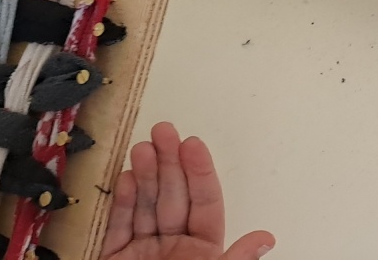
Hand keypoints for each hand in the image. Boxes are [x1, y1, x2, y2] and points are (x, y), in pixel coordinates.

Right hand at [101, 122, 272, 259]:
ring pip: (146, 203)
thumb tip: (265, 239)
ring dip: (146, 173)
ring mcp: (140, 251)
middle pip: (173, 197)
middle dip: (169, 162)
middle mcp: (171, 248)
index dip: (199, 172)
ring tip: (143, 147)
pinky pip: (118, 223)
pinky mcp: (112, 257)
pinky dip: (122, 200)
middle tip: (164, 131)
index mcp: (201, 254)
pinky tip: (128, 176)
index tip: (192, 144)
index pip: (203, 204)